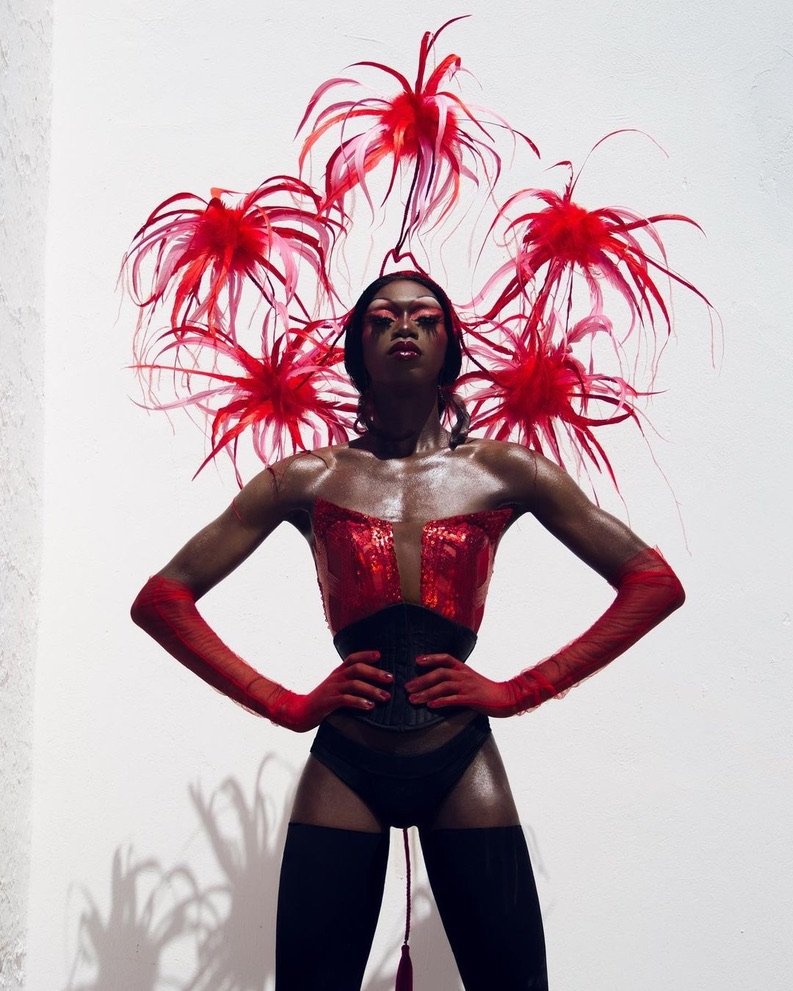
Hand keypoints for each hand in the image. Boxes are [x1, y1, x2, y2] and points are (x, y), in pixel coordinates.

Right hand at [268, 651, 392, 732]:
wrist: (298, 712)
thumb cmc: (320, 701)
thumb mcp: (334, 688)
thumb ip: (348, 684)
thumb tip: (371, 685)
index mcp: (337, 673)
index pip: (352, 658)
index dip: (366, 655)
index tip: (380, 655)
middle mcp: (335, 678)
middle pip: (357, 669)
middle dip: (375, 673)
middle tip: (390, 679)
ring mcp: (331, 689)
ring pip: (354, 684)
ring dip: (372, 690)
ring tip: (385, 697)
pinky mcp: (328, 702)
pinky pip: (346, 700)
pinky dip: (359, 702)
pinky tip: (370, 706)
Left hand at [404, 654, 520, 717]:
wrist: (507, 698)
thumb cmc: (487, 690)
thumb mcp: (471, 680)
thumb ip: (457, 679)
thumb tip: (439, 682)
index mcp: (464, 668)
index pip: (445, 658)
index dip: (431, 658)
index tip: (417, 661)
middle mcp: (464, 675)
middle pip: (439, 673)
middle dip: (421, 680)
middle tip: (407, 687)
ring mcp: (468, 686)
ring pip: (443, 686)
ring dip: (426, 692)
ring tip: (413, 699)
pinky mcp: (472, 698)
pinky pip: (453, 699)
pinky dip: (441, 701)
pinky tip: (430, 705)